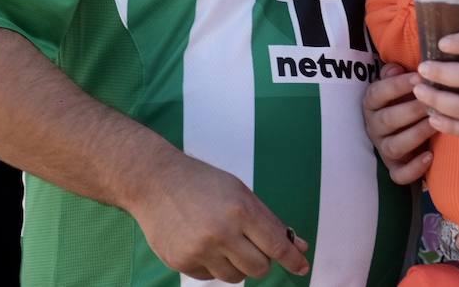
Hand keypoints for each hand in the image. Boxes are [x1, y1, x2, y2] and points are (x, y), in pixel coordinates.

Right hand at [128, 151, 309, 282]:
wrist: (155, 181)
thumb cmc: (204, 184)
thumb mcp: (241, 193)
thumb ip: (270, 222)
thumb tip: (300, 247)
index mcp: (241, 210)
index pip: (276, 245)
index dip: (293, 259)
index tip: (303, 268)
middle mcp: (222, 232)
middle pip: (259, 269)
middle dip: (261, 262)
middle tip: (251, 246)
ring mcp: (200, 250)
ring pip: (235, 278)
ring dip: (236, 266)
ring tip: (222, 241)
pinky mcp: (181, 262)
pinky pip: (210, 277)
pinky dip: (212, 266)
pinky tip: (201, 243)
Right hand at [363, 63, 433, 183]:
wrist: (407, 131)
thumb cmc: (405, 100)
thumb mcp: (399, 84)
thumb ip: (395, 74)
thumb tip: (395, 68)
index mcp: (372, 104)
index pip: (378, 93)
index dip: (397, 85)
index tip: (420, 77)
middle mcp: (374, 127)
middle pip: (387, 120)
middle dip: (411, 110)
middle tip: (432, 102)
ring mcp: (383, 149)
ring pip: (394, 146)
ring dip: (415, 134)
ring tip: (435, 124)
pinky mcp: (394, 169)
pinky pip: (399, 174)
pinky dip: (414, 168)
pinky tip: (430, 156)